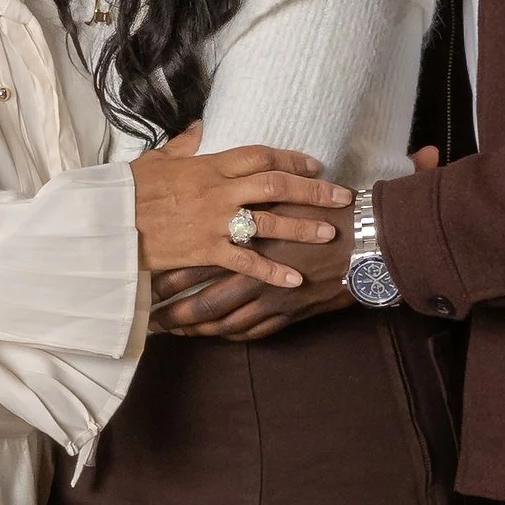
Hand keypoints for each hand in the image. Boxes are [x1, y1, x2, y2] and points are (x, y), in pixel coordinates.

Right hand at [128, 123, 352, 288]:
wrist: (107, 222)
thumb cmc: (130, 190)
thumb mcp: (157, 159)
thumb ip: (184, 145)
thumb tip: (198, 129)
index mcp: (209, 165)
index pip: (260, 155)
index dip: (291, 159)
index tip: (314, 165)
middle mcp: (218, 190)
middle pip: (276, 185)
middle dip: (313, 190)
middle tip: (341, 196)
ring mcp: (214, 221)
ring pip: (269, 221)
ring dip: (302, 227)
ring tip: (329, 233)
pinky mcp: (205, 250)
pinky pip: (246, 260)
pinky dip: (272, 270)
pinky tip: (294, 279)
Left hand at [151, 199, 353, 339]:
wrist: (362, 238)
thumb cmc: (319, 209)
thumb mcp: (278, 190)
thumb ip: (242, 185)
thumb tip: (211, 169)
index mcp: (243, 238)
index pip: (193, 263)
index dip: (166, 276)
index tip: (142, 280)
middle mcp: (252, 272)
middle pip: (202, 301)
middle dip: (172, 313)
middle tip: (148, 319)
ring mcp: (270, 298)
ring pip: (224, 322)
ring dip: (196, 330)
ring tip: (173, 333)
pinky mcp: (287, 313)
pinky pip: (251, 331)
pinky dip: (230, 335)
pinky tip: (215, 335)